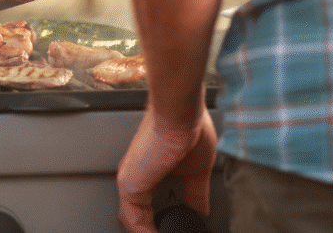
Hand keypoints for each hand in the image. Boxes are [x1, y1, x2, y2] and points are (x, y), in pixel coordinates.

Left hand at [117, 106, 216, 232]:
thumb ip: (195, 192)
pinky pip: (134, 220)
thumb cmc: (188, 126)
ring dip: (148, 232)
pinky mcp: (131, 185)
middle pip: (136, 217)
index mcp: (148, 172)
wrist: (180, 110)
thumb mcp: (196, 169)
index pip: (146, 207)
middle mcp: (135, 176)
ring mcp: (131, 181)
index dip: (156, 224)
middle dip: (149, 230)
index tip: (171, 229)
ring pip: (133, 221)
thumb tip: (201, 210)